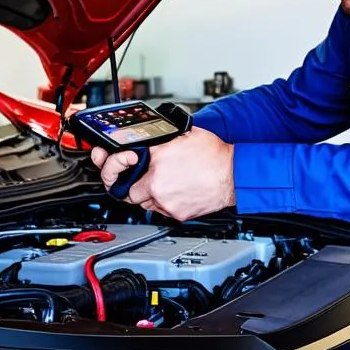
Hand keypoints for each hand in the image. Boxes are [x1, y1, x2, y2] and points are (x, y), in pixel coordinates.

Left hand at [90, 128, 235, 219]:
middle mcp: (157, 185)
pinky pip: (161, 211)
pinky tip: (175, 191)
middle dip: (132, 184)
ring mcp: (166, 202)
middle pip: (129, 191)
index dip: (116, 165)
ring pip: (144, 203)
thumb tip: (143, 139)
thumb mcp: (182, 136)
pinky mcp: (176, 214)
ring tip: (163, 184)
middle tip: (139, 178)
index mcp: (155, 162)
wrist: (233, 175)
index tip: (122, 163)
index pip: (119, 167)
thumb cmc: (214, 155)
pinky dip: (165, 202)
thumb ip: (158, 139)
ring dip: (148, 194)